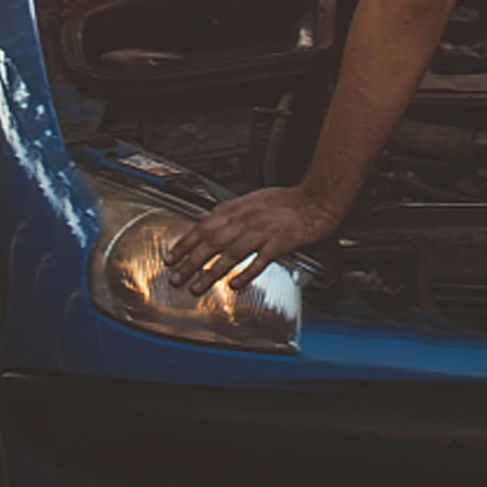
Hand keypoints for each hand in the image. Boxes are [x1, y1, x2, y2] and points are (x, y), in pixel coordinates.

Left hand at [164, 186, 339, 294]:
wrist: (316, 200)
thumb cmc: (286, 201)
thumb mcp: (251, 199)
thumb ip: (226, 211)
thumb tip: (202, 219)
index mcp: (239, 209)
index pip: (204, 226)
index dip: (185, 243)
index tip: (171, 258)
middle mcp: (248, 219)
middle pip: (213, 241)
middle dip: (191, 261)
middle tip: (176, 277)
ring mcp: (263, 231)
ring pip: (232, 252)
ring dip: (211, 271)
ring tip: (197, 287)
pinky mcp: (280, 242)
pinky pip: (260, 259)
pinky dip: (246, 272)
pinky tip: (235, 284)